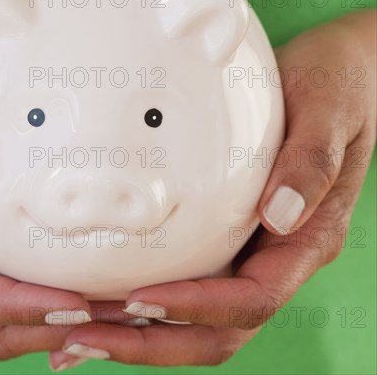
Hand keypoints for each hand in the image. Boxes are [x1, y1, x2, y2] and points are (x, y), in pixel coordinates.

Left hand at [48, 9, 376, 368]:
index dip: (197, 307)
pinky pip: (190, 281)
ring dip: (141, 333)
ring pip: (199, 317)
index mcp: (306, 237)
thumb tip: (279, 217)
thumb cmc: (335, 88)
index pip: (252, 297)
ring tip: (80, 332)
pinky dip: (147, 302)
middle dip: (152, 342)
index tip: (141, 300)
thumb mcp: (328, 112)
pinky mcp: (228, 233)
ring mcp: (251, 247)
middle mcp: (276, 254)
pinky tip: (107, 296)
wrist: (336, 74)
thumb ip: (310, 163)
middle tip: (84, 338)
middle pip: (218, 327)